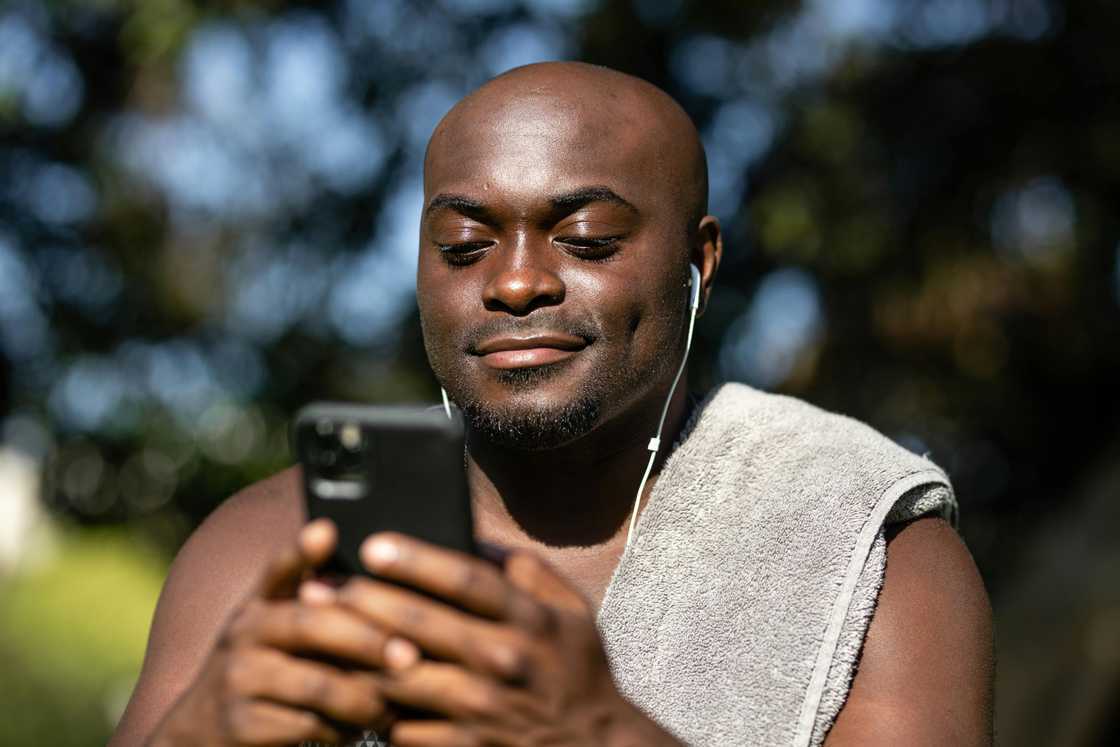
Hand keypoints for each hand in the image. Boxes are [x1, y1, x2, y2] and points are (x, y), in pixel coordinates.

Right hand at [148, 520, 408, 745]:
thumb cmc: (260, 673)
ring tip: (392, 705)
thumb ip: (305, 595)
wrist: (199, 737)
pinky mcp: (240, 726)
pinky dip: (343, 730)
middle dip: (367, 639)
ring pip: (318, 685)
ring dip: (365, 698)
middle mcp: (242, 635)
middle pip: (312, 626)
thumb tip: (333, 535)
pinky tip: (361, 729)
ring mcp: (238, 681)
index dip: (300, 551)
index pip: (278, 570)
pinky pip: (309, 726)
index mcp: (257, 607)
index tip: (326, 530)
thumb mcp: (272, 631)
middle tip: (409, 656)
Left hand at [334, 534, 682, 746]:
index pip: (468, 580)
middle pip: (419, 624)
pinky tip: (348, 685)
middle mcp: (503, 662)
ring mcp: (480, 710)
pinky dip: (372, 705)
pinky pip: (401, 726)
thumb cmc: (575, 668)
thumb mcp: (571, 610)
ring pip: (398, 678)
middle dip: (363, 600)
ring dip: (353, 654)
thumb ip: (525, 570)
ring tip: (319, 631)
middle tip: (324, 585)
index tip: (374, 544)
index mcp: (530, 620)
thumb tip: (473, 537)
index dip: (417, 559)